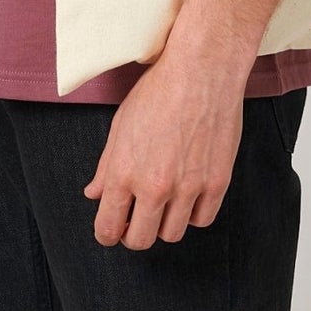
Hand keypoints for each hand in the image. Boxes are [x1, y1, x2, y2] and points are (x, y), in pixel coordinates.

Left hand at [82, 54, 245, 249]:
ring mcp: (188, 187)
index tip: (112, 229)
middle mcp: (154, 186)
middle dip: (133, 233)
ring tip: (164, 201)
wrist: (202, 70)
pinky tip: (188, 195)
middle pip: (140, 240)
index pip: (108, 228)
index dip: (107, 233)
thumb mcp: (121, 124)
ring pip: (171, 234)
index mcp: (124, 172)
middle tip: (137, 218)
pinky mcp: (216, 182)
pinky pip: (202, 219)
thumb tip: (94, 193)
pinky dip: (193, 213)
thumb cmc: (159, 91)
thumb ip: (105, 166)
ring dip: (164, 223)